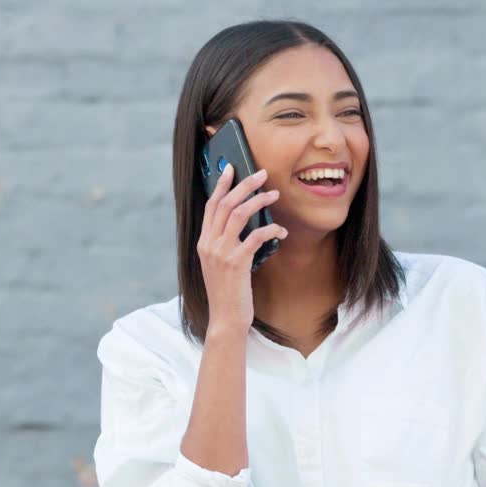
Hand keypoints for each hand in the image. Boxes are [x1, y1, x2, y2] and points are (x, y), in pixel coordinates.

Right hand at [198, 163, 285, 334]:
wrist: (226, 318)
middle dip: (244, 185)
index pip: (211, 206)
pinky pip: (255, 237)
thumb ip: (225, 243)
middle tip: (262, 174)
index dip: (221, 184)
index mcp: (203, 242)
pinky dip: (271, 230)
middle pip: (225, 204)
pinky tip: (281, 231)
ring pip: (238, 215)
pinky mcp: (236, 263)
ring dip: (259, 201)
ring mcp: (221, 253)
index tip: (231, 168)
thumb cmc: (228, 292)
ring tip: (274, 195)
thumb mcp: (220, 264)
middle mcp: (209, 244)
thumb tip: (244, 221)